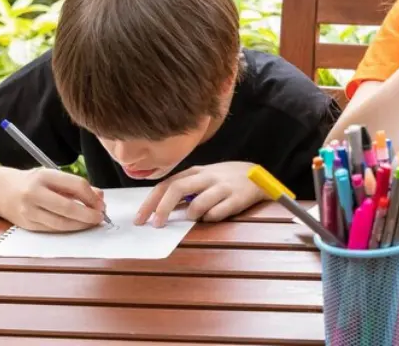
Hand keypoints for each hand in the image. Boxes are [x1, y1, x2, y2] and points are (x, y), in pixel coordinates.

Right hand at [0, 167, 106, 231]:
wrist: (0, 190)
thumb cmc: (32, 182)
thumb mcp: (53, 176)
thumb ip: (76, 186)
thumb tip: (99, 197)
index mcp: (44, 176)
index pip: (76, 186)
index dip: (92, 197)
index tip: (101, 203)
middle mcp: (34, 194)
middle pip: (68, 208)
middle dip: (88, 214)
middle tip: (101, 217)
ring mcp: (28, 211)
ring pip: (60, 223)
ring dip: (80, 225)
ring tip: (91, 223)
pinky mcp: (26, 225)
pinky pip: (52, 229)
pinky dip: (67, 229)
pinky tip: (77, 226)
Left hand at [135, 162, 262, 226]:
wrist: (258, 176)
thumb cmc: (224, 179)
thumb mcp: (203, 179)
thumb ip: (184, 190)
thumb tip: (158, 209)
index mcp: (195, 172)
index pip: (167, 185)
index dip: (151, 202)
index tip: (140, 219)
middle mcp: (207, 176)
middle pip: (178, 189)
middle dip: (163, 209)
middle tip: (156, 225)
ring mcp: (223, 187)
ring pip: (198, 203)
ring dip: (191, 215)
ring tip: (195, 218)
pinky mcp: (237, 199)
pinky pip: (217, 214)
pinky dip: (210, 219)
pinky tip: (213, 217)